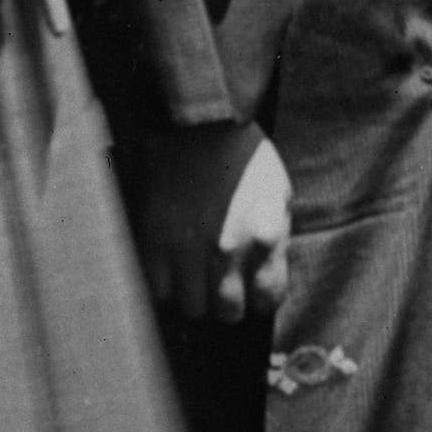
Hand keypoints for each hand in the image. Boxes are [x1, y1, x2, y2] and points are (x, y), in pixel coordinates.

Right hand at [134, 119, 292, 322]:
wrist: (194, 119)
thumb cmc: (242, 154)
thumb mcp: (277, 191)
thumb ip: (275, 238)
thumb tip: (264, 274)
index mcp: (265, 237)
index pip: (267, 300)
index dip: (259, 299)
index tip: (252, 291)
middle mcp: (228, 251)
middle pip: (227, 312)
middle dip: (226, 302)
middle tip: (219, 284)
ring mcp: (187, 248)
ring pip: (191, 307)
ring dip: (193, 295)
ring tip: (192, 275)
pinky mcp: (153, 240)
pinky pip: (157, 289)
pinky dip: (164, 284)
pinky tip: (169, 267)